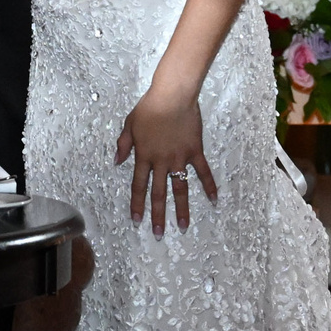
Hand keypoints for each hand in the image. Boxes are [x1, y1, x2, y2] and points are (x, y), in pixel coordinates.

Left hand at [114, 87, 215, 234]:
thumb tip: (117, 161)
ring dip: (182, 209)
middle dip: (157, 215)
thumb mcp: (129, 124)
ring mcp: (179, 158)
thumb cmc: (149, 108)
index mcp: (144, 156)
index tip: (137, 220)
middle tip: (158, 234)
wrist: (172, 96)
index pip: (138, 186)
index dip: (137, 204)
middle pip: (159, 193)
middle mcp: (161, 161)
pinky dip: (209, 186)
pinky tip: (213, 200)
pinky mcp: (195, 151)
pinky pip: (203, 172)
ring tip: (183, 227)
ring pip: (180, 188)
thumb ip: (123, 144)